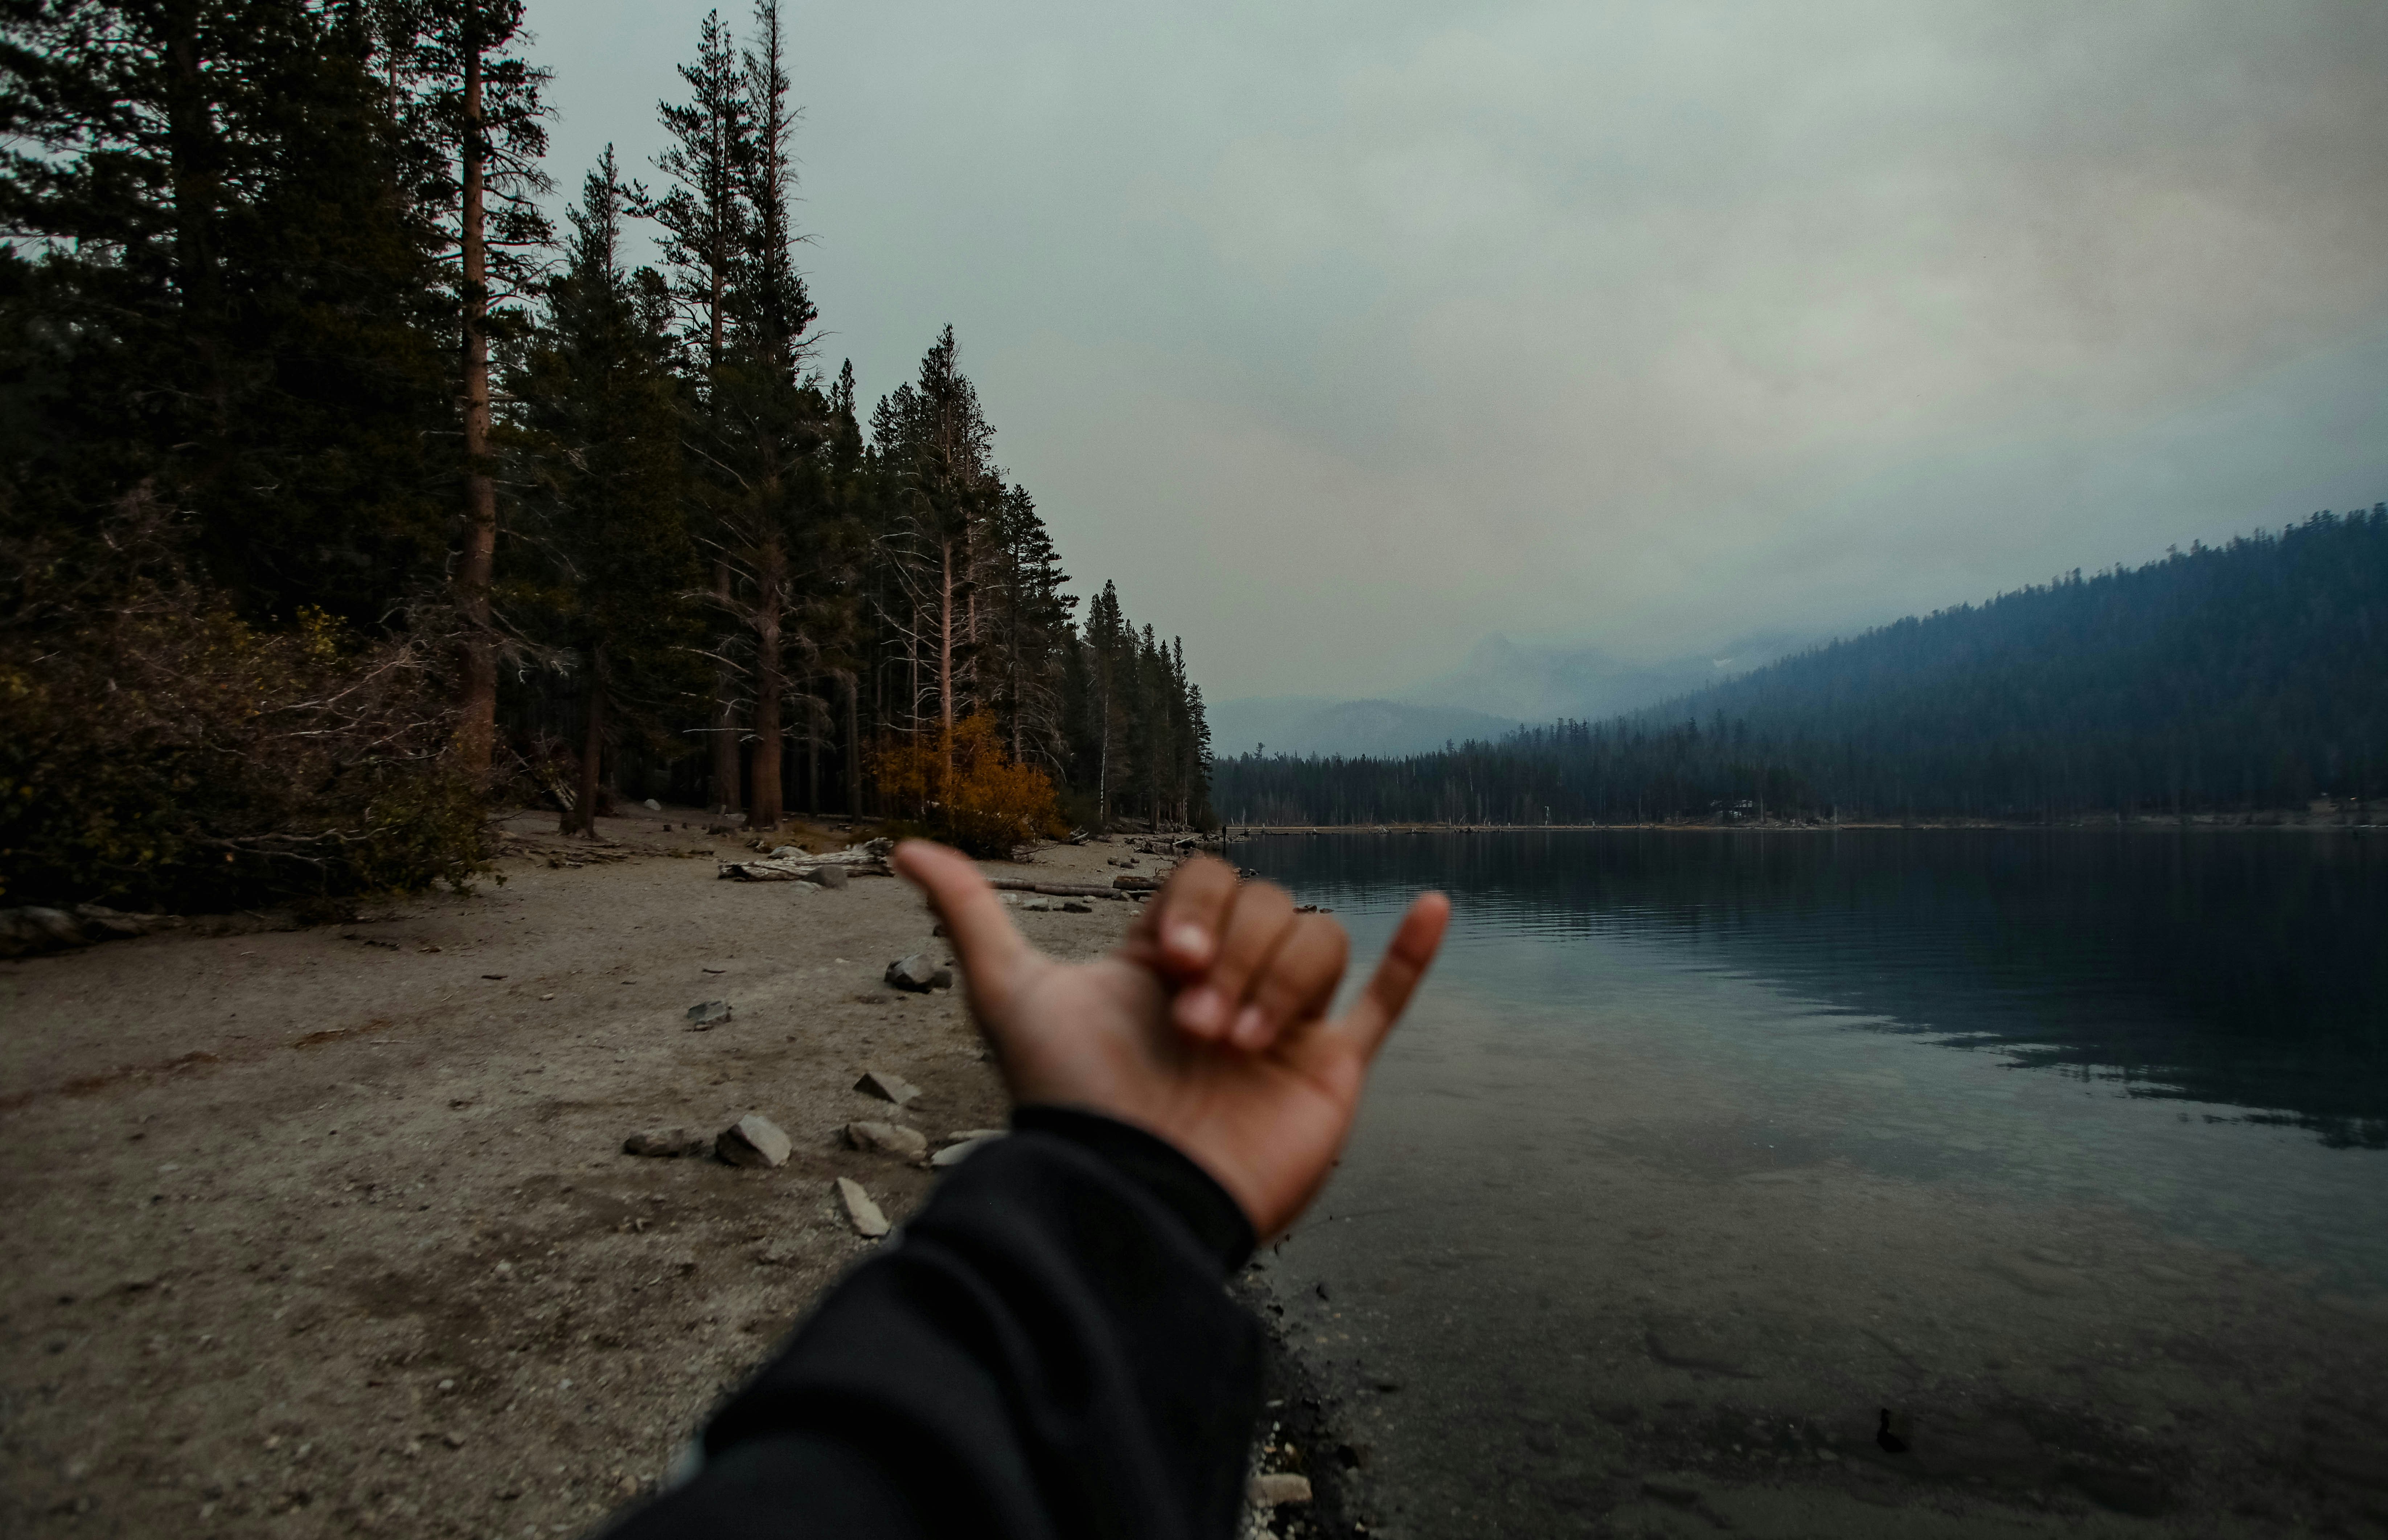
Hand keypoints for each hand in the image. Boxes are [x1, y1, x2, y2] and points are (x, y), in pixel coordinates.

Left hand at [893, 842, 1449, 1239]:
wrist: (1126, 1196)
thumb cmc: (1069, 1101)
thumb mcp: (1008, 995)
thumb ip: (969, 917)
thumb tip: (902, 848)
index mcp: (1167, 962)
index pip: (1208, 884)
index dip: (1198, 907)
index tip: (1171, 961)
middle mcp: (1227, 983)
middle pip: (1265, 908)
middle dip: (1236, 956)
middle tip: (1198, 1024)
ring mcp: (1284, 1025)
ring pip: (1315, 945)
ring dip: (1281, 982)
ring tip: (1238, 1044)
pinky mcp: (1331, 1070)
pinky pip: (1384, 1000)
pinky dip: (1413, 955)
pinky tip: (1435, 907)